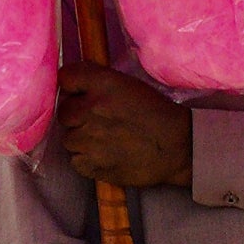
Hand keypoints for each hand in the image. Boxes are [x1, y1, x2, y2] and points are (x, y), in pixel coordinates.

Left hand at [58, 66, 193, 189]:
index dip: (72, 87)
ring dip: (82, 140)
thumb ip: (100, 83)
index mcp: (102, 84)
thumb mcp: (130, 86)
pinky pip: (76, 161)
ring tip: (106, 142)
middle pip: (63, 112)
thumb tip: (74, 88)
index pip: (65, 78)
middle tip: (99, 122)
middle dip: (77, 117)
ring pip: (69, 139)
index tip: (81, 94)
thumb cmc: (158, 114)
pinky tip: (107, 156)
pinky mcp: (92, 165)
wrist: (180, 147)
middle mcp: (90, 109)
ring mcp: (88, 140)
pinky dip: (88, 161)